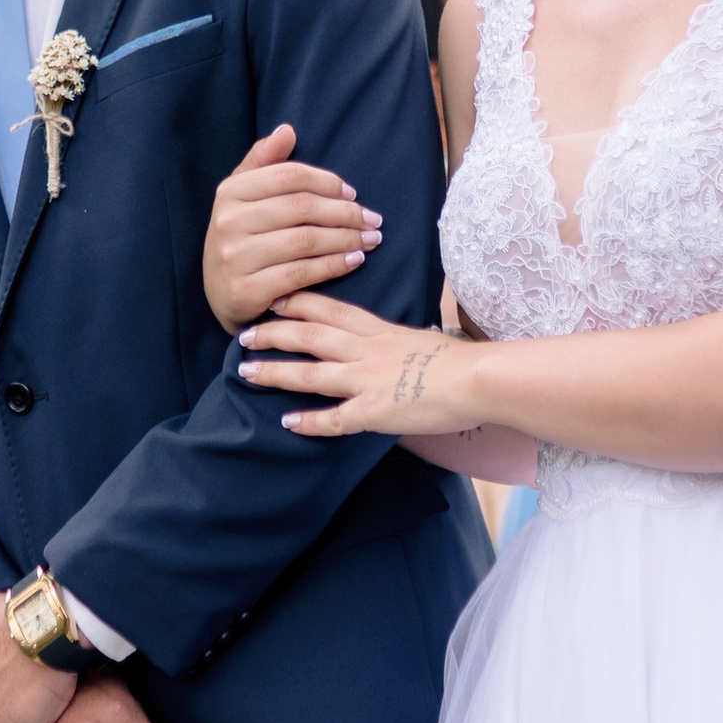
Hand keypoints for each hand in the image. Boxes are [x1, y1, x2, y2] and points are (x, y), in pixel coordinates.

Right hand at [203, 125, 381, 331]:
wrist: (219, 294)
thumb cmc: (243, 237)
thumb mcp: (243, 196)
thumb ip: (264, 161)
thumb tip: (288, 130)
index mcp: (230, 192)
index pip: (290, 176)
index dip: (327, 182)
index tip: (353, 193)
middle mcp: (228, 222)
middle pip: (302, 208)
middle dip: (346, 213)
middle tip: (373, 219)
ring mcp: (235, 258)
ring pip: (306, 241)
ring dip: (347, 239)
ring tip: (370, 240)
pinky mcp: (246, 291)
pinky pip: (302, 273)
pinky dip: (334, 265)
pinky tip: (354, 261)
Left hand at [237, 291, 481, 441]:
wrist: (479, 378)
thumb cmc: (460, 360)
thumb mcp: (420, 340)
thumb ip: (396, 344)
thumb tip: (391, 348)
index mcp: (378, 330)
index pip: (329, 308)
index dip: (297, 302)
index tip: (273, 299)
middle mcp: (365, 350)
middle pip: (309, 335)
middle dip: (273, 333)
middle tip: (244, 335)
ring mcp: (367, 380)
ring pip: (311, 373)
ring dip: (276, 372)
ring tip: (246, 372)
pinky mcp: (374, 412)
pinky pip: (334, 419)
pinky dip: (309, 421)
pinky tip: (288, 423)